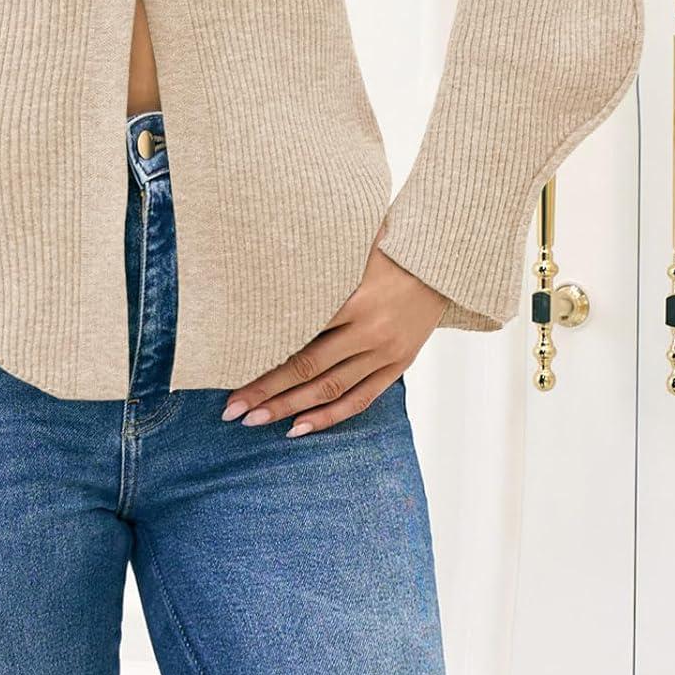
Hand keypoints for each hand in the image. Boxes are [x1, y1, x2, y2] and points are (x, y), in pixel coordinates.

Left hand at [220, 227, 448, 438]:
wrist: (443, 262)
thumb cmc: (390, 246)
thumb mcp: (353, 249)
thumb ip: (317, 266)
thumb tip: (266, 269)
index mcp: (355, 299)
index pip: (299, 336)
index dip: (264, 356)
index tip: (231, 369)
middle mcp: (370, 331)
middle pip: (308, 368)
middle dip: (267, 391)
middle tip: (233, 409)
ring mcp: (385, 353)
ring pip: (330, 389)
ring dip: (290, 408)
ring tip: (255, 421)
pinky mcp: (397, 365)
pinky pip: (360, 399)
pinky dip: (329, 416)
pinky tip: (299, 428)